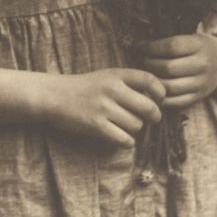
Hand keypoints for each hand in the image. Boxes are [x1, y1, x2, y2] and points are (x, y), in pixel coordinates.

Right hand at [41, 68, 165, 147]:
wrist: (55, 95)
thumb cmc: (86, 87)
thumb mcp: (107, 76)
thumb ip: (129, 83)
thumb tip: (158, 98)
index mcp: (116, 75)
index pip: (149, 80)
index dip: (161, 91)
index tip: (160, 99)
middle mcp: (112, 90)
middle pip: (148, 107)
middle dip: (154, 116)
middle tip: (152, 118)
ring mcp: (103, 108)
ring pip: (137, 125)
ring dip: (135, 128)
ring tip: (126, 125)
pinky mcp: (95, 126)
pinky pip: (124, 139)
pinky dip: (126, 141)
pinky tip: (120, 136)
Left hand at [142, 33, 216, 108]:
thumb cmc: (201, 47)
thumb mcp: (193, 36)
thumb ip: (173, 39)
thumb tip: (142, 42)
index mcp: (200, 45)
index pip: (172, 46)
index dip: (152, 47)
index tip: (142, 46)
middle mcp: (202, 65)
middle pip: (168, 67)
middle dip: (150, 64)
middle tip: (143, 60)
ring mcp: (200, 83)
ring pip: (169, 86)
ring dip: (153, 81)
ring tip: (148, 74)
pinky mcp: (198, 97)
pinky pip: (175, 101)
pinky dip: (161, 97)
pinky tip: (154, 88)